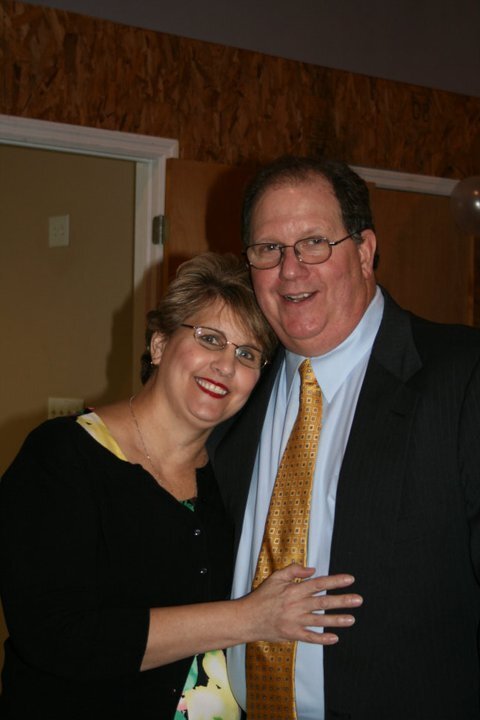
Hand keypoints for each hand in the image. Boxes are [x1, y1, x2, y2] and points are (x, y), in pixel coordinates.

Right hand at [242, 564, 362, 644]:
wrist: (248, 618)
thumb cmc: (262, 596)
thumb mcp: (275, 577)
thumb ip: (293, 570)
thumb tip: (312, 569)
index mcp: (294, 589)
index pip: (319, 583)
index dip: (335, 581)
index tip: (350, 579)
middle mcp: (297, 605)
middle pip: (323, 601)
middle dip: (342, 600)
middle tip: (358, 600)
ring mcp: (295, 621)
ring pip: (320, 620)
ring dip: (336, 620)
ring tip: (351, 619)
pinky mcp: (292, 634)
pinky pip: (310, 637)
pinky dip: (322, 638)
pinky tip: (334, 638)